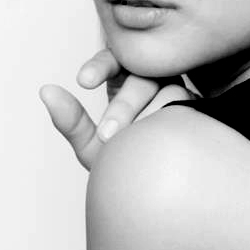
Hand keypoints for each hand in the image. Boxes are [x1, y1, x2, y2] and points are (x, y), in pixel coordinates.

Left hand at [39, 48, 194, 170]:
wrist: (163, 190)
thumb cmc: (126, 164)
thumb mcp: (94, 146)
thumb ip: (71, 121)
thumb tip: (45, 91)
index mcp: (127, 79)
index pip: (115, 59)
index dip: (100, 66)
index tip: (83, 82)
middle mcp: (157, 79)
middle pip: (143, 77)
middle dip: (123, 105)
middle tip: (108, 135)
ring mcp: (183, 93)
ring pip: (171, 90)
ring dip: (150, 115)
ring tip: (135, 143)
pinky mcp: (203, 111)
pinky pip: (193, 108)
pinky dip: (177, 119)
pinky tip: (167, 137)